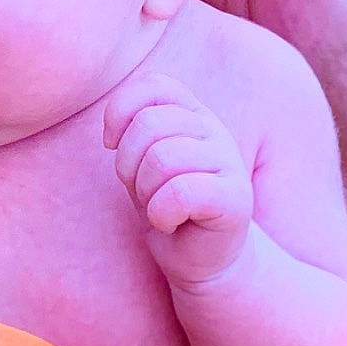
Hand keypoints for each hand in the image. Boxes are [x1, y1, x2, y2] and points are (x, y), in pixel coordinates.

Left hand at [103, 72, 253, 288]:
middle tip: (143, 192)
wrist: (201, 260)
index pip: (154, 85)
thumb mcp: (141, 165)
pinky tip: (171, 222)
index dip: (120, 112)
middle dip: (128, 164)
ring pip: (161, 158)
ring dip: (146, 193)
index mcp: (191, 115)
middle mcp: (214, 130)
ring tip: (159, 208)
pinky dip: (161, 213)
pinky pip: (180, 192)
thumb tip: (112, 133)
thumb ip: (133, 133)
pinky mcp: (235, 198)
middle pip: (148, 124)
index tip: (112, 146)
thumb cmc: (167, 209)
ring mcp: (228, 162)